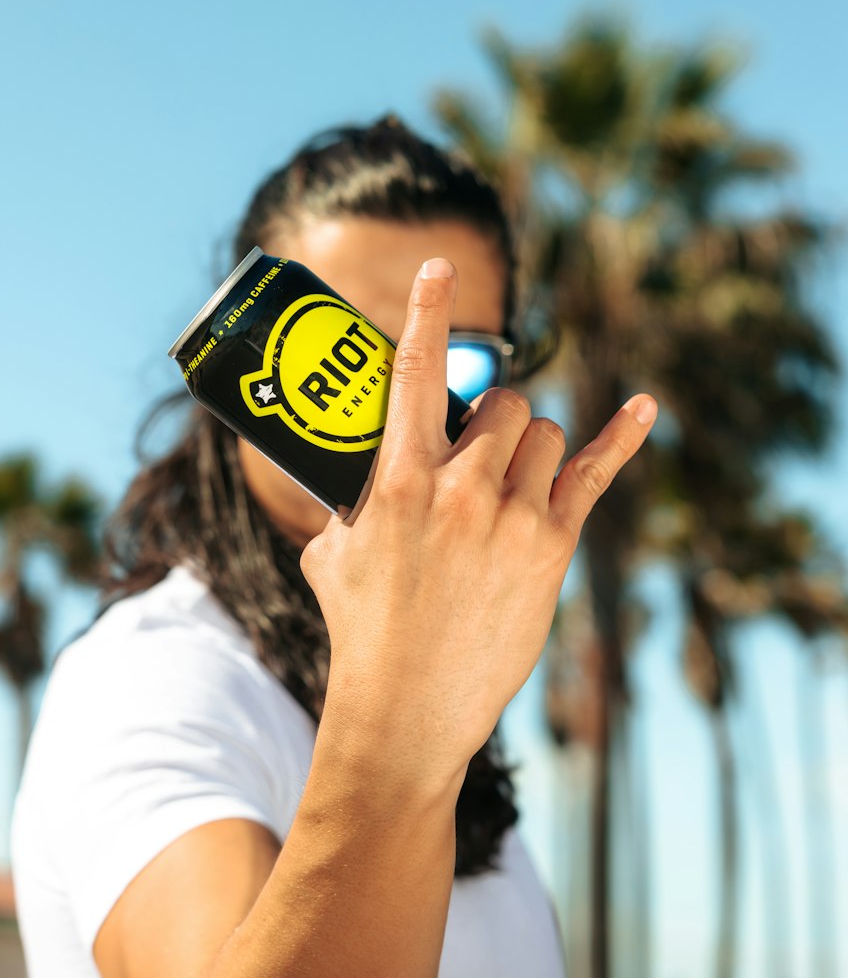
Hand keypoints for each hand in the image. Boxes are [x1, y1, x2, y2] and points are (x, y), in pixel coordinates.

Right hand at [300, 257, 655, 785]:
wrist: (407, 708)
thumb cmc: (363, 631)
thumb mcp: (332, 552)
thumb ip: (347, 501)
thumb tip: (345, 477)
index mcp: (397, 480)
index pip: (415, 373)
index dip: (427, 312)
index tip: (438, 270)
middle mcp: (459, 488)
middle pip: (502, 405)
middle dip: (494, 421)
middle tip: (478, 459)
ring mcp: (511, 516)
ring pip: (545, 434)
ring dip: (530, 449)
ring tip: (509, 490)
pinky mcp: (551, 547)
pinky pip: (595, 474)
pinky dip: (622, 437)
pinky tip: (644, 409)